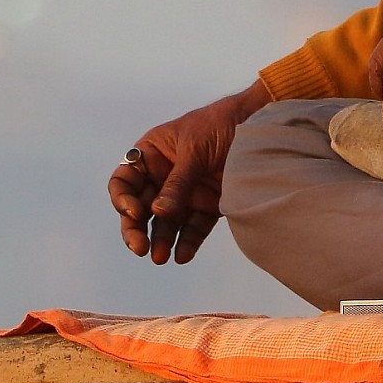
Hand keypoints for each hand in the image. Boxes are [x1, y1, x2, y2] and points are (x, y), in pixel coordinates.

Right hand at [107, 79, 270, 264]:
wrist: (259, 127)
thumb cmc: (219, 125)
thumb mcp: (194, 150)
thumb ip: (177, 183)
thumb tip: (157, 213)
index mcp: (152, 154)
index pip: (125, 180)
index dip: (123, 198)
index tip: (134, 212)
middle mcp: (164, 175)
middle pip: (141, 206)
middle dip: (137, 228)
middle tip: (140, 248)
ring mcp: (185, 192)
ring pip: (166, 222)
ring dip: (161, 239)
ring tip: (161, 258)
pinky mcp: (208, 205)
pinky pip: (194, 227)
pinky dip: (187, 242)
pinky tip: (182, 255)